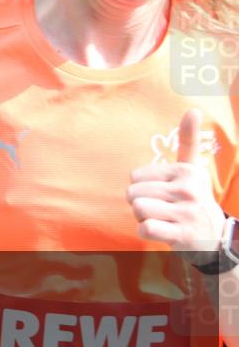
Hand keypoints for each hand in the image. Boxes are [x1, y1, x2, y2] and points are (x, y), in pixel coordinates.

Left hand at [127, 109, 225, 258]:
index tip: (164, 192)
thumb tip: (193, 109)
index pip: (135, 176)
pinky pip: (145, 229)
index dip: (143, 187)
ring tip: (163, 219)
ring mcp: (187, 213)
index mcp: (186, 171)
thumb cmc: (191, 198)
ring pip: (137, 210)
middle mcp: (189, 190)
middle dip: (141, 204)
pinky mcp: (183, 235)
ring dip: (143, 218)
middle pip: (132, 194)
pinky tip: (162, 231)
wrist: (214, 237)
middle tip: (163, 209)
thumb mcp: (191, 169)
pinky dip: (146, 232)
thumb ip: (188, 140)